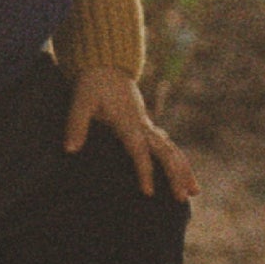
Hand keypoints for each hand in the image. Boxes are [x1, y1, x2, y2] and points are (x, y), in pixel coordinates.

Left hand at [63, 68, 199, 201]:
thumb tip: (70, 150)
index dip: (144, 171)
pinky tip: (182, 173)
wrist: (106, 65)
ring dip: (183, 169)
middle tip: (183, 198)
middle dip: (176, 175)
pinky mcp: (146, 124)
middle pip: (164, 153)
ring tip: (194, 192)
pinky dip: (177, 159)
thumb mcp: (80, 101)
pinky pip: (166, 145)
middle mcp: (142, 125)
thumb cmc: (91, 84)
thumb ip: (76, 125)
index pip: (139, 151)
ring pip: (171, 149)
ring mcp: (147, 124)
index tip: (148, 192)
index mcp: (127, 122)